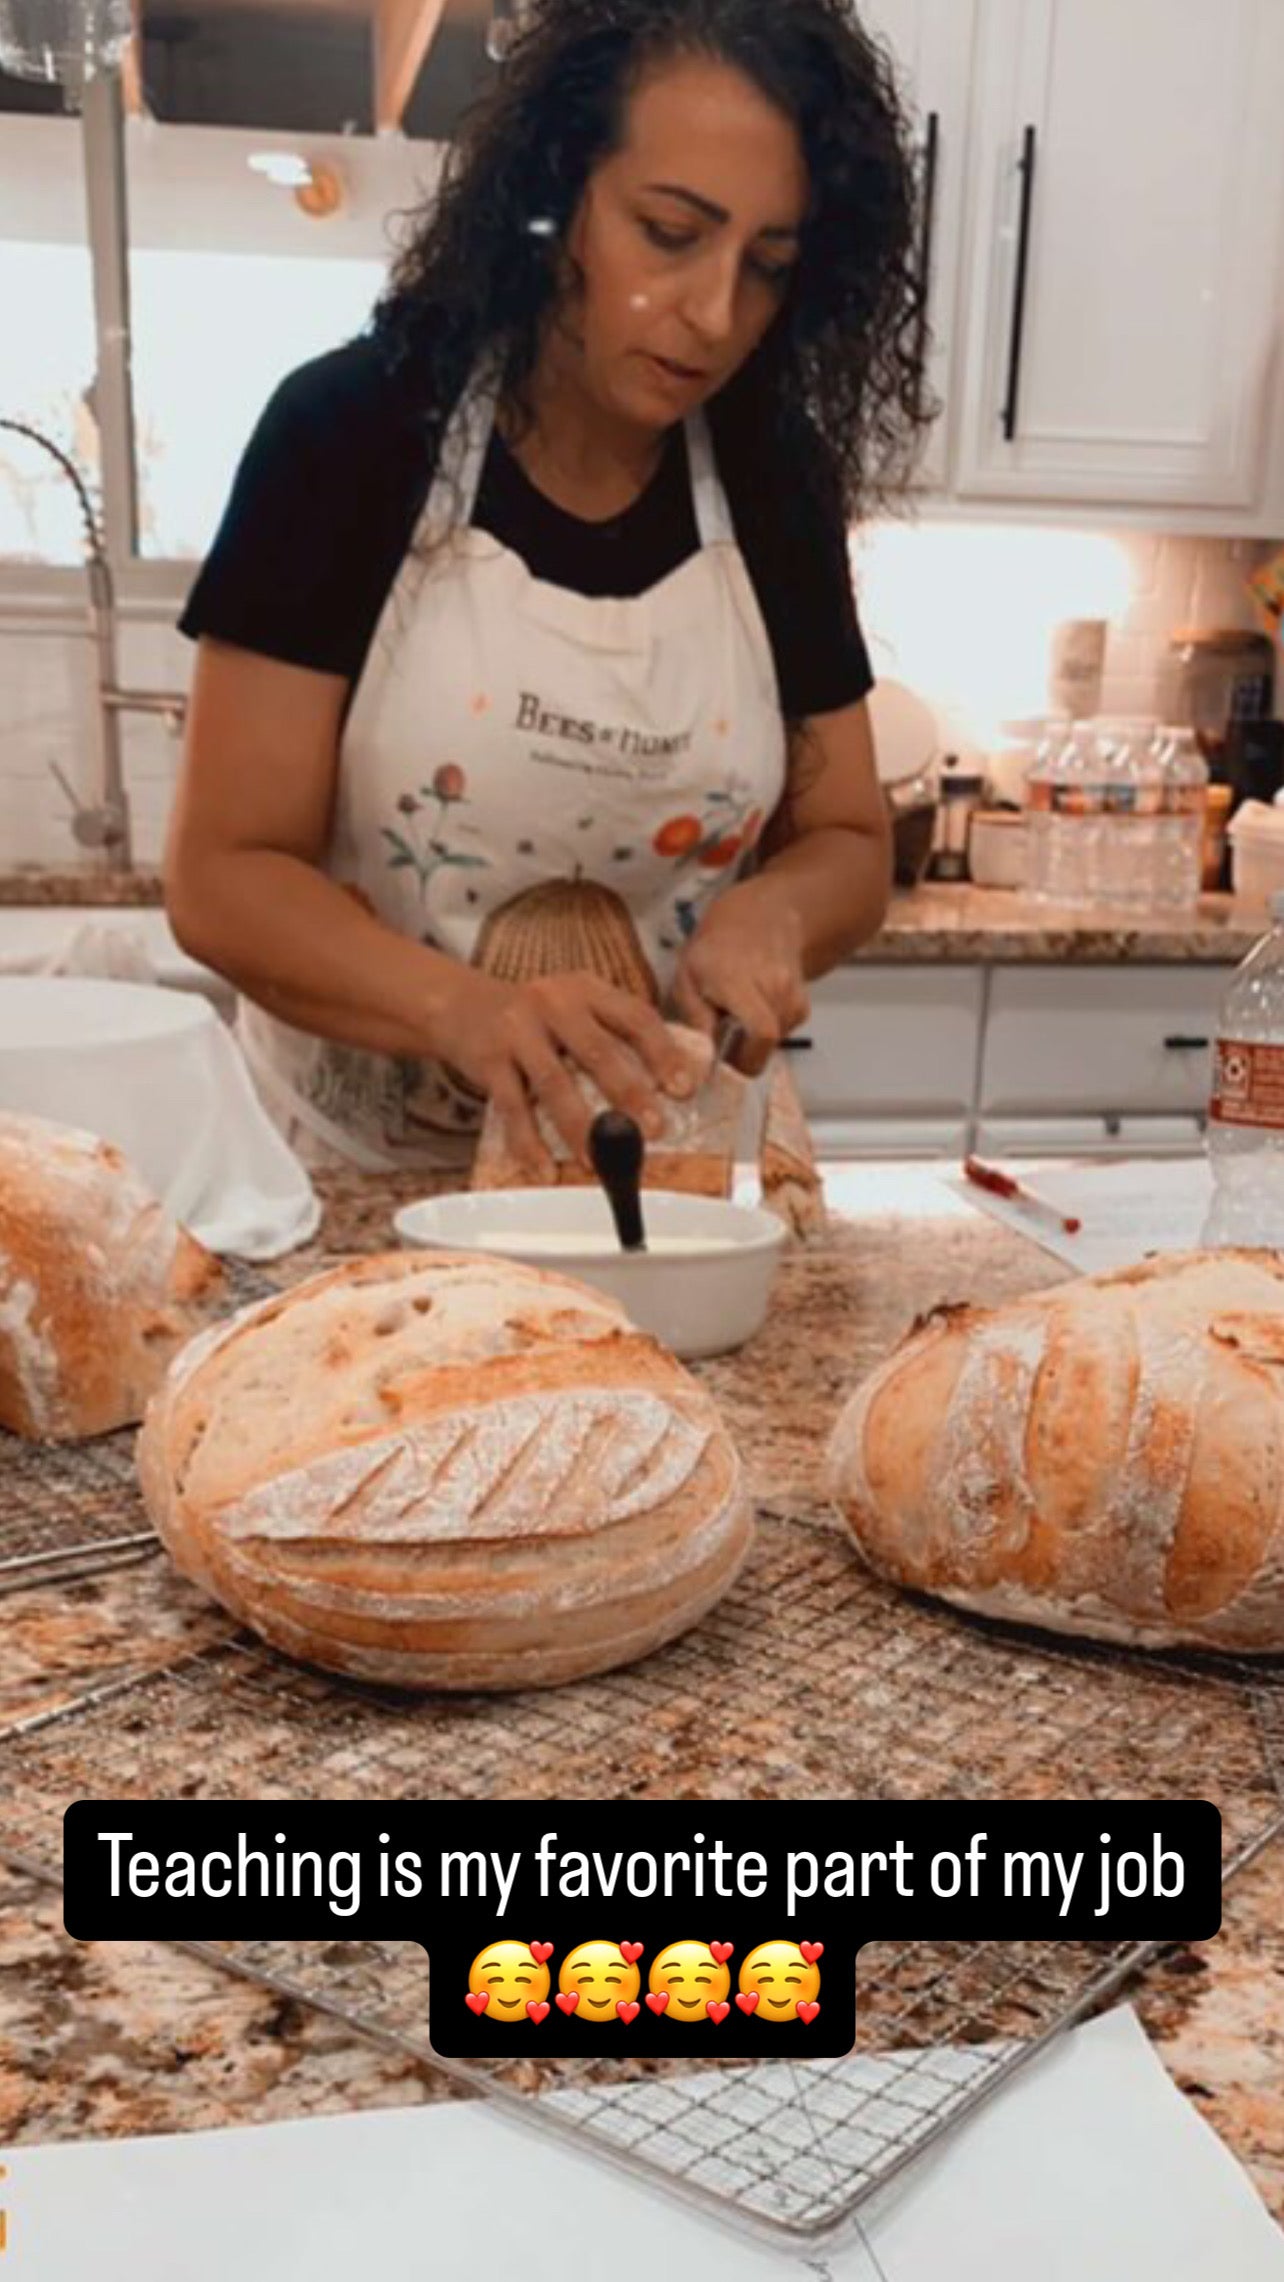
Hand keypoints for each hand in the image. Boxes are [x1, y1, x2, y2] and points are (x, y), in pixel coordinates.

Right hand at [440, 969, 695, 1176]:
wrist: (458, 1004)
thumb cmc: (532, 1017)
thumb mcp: (574, 1008)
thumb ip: (611, 1034)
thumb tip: (666, 1088)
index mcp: (587, 991)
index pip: (635, 1017)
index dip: (663, 1053)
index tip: (684, 1087)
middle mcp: (554, 1003)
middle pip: (598, 1050)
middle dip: (629, 1093)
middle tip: (653, 1128)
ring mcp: (518, 1031)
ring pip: (555, 1083)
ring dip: (580, 1126)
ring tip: (601, 1160)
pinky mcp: (488, 1060)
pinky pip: (512, 1107)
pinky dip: (529, 1143)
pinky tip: (544, 1169)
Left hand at [671, 882, 808, 1076]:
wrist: (758, 918)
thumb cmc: (713, 949)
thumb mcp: (687, 979)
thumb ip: (695, 1019)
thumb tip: (702, 1060)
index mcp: (738, 980)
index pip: (762, 1031)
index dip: (747, 1058)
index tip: (726, 1065)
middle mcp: (773, 984)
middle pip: (769, 1042)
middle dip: (746, 1054)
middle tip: (724, 1047)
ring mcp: (792, 991)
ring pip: (778, 1039)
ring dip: (757, 1042)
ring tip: (737, 1023)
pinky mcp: (802, 1000)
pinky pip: (787, 1029)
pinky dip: (771, 1031)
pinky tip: (755, 1013)